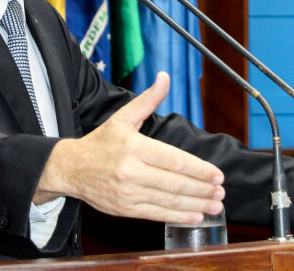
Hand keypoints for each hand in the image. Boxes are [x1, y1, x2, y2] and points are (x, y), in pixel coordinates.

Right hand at [35, 72, 224, 224]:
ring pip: (168, 200)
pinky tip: (195, 216)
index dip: (199, 169)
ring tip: (215, 206)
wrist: (71, 168)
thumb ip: (148, 100)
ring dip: (196, 204)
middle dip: (202, 189)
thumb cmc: (101, 142)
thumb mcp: (123, 118)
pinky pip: (156, 214)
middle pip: (175, 183)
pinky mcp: (125, 209)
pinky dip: (178, 216)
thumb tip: (165, 77)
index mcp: (134, 147)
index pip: (174, 161)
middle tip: (221, 192)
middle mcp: (131, 171)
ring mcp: (128, 193)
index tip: (217, 174)